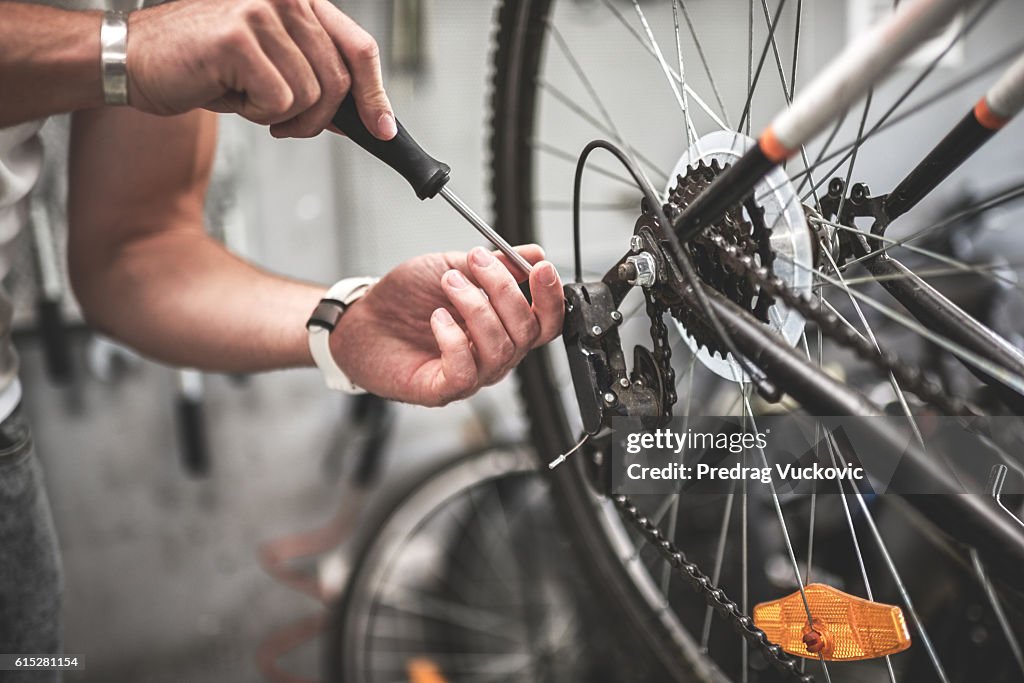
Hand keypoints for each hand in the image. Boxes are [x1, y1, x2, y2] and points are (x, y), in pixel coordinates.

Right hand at [127, 0, 393, 138]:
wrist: (135, 60)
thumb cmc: (204, 65)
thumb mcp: (273, 68)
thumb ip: (317, 79)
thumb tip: (362, 115)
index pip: (359, 47)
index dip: (375, 94)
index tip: (383, 128)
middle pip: (338, 82)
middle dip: (317, 119)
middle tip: (284, 125)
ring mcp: (261, 12)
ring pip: (310, 96)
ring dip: (281, 116)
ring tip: (245, 97)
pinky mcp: (239, 39)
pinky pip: (279, 102)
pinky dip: (256, 114)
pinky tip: (229, 94)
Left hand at [332, 246, 563, 405]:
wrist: (361, 319)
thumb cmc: (404, 299)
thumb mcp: (451, 267)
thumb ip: (492, 263)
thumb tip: (532, 254)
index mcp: (503, 325)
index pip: (546, 321)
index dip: (551, 297)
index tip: (540, 267)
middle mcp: (493, 352)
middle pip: (526, 331)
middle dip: (504, 289)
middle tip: (475, 261)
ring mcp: (472, 373)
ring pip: (499, 348)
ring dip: (476, 307)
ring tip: (449, 283)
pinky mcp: (444, 389)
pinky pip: (466, 372)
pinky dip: (454, 339)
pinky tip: (437, 318)